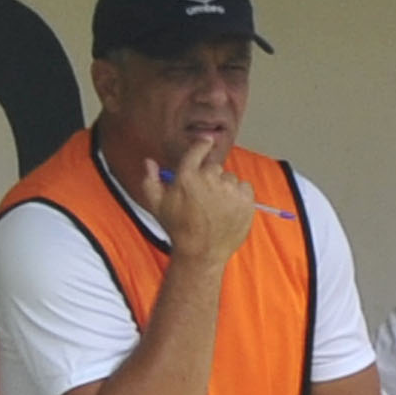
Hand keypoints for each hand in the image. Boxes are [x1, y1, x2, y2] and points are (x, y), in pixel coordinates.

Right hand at [141, 138, 253, 268]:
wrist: (201, 253)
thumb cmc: (178, 229)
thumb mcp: (156, 204)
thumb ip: (151, 180)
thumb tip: (149, 162)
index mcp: (187, 176)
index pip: (198, 150)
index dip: (203, 145)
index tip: (207, 141)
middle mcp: (210, 180)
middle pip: (214, 167)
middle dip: (209, 177)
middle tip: (204, 196)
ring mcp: (230, 190)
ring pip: (230, 178)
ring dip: (225, 187)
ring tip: (216, 206)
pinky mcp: (246, 201)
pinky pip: (245, 188)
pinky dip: (239, 195)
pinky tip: (229, 208)